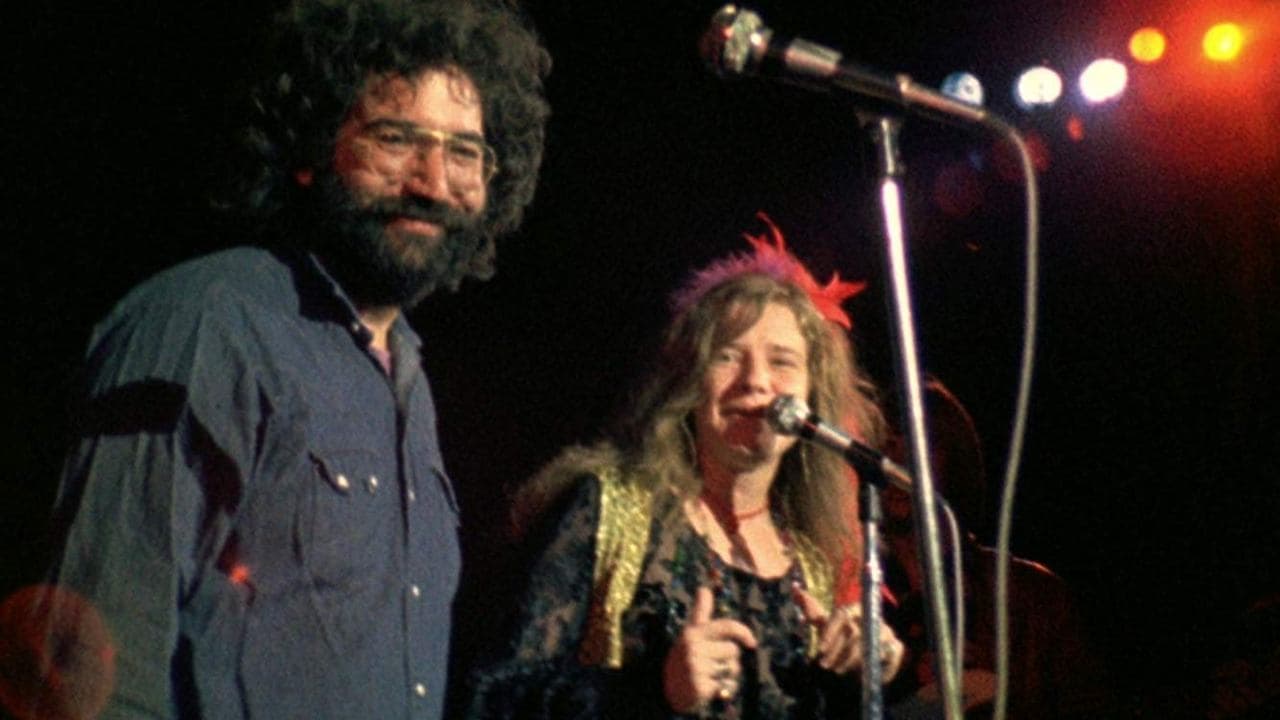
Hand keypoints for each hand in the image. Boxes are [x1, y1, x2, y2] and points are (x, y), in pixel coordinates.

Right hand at [663, 586, 757, 712]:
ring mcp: (695, 667)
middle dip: (729, 659)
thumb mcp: (690, 633)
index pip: (726, 627)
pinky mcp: (699, 686)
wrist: (667, 690)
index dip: (743, 633)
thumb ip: (700, 612)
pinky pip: (728, 685)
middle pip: (733, 650)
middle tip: (712, 664)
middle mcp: (693, 647)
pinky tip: (711, 689)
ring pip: (732, 668)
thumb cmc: (685, 657)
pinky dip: (725, 690)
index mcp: (693, 632)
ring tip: (711, 676)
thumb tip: (703, 588)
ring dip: (727, 675)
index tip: (752, 643)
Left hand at [792, 588, 905, 680]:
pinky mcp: (897, 647)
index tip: (819, 648)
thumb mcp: (827, 624)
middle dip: (836, 651)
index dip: (830, 632)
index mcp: (855, 608)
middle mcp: (872, 616)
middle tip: (823, 664)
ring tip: (836, 670)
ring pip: (868, 646)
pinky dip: (875, 667)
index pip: (842, 615)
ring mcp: (887, 631)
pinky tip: (863, 676)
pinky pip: (890, 657)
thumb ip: (813, 610)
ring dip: (849, 661)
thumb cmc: (842, 636)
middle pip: (853, 632)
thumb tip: (794, 588)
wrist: (865, 651)